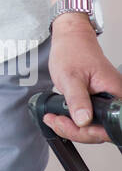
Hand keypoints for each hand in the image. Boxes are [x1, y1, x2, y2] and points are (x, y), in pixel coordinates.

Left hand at [42, 17, 121, 144]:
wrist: (70, 39)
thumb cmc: (73, 51)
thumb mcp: (70, 77)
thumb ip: (77, 100)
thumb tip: (83, 121)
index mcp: (115, 92)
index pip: (108, 126)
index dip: (88, 132)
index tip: (69, 125)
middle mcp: (115, 98)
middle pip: (101, 130)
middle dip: (76, 130)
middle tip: (56, 121)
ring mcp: (107, 101)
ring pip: (94, 127)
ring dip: (72, 127)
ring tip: (54, 118)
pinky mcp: (99, 101)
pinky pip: (90, 119)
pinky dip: (74, 121)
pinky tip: (60, 116)